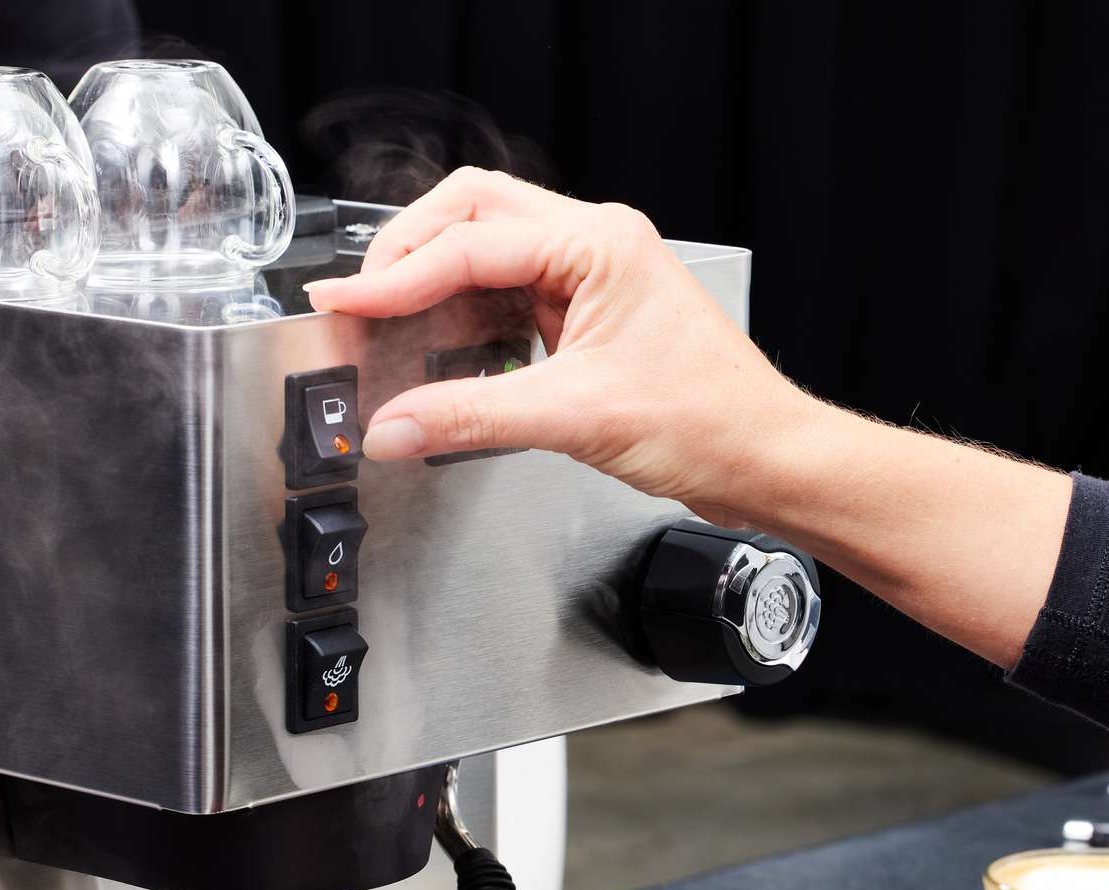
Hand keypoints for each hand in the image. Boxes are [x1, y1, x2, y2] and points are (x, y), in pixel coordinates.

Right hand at [304, 167, 815, 524]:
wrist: (764, 460)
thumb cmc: (712, 421)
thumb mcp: (574, 417)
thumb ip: (469, 418)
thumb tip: (392, 426)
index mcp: (597, 242)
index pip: (469, 244)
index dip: (396, 278)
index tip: (344, 303)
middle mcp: (592, 244)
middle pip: (470, 211)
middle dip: (407, 251)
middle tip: (359, 297)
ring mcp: (588, 276)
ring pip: (485, 246)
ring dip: (432, 279)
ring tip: (386, 320)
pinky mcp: (583, 314)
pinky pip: (504, 293)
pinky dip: (461, 314)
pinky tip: (438, 347)